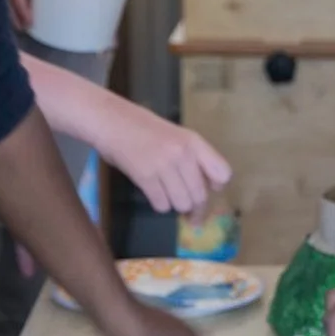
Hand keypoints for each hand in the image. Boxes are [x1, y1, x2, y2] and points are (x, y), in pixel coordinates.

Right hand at [106, 106, 230, 215]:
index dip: (216, 186)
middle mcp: (183, 154)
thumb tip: (210, 188)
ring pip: (182, 204)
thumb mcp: (176, 136)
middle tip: (190, 214)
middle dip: (195, 209)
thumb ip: (194, 157)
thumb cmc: (143, 128)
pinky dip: (159, 204)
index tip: (209, 191)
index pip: (222, 174)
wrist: (111, 121)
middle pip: (200, 196)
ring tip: (167, 196)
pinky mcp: (145, 177)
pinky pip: (161, 205)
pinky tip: (154, 193)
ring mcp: (164, 166)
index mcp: (194, 142)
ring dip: (175, 206)